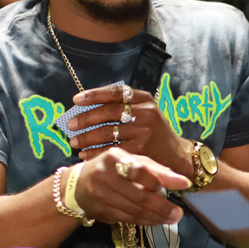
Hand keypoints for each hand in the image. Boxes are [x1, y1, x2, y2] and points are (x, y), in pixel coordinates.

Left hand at [67, 84, 192, 174]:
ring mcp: (144, 132)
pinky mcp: (141, 150)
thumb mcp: (147, 112)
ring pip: (107, 132)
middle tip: (71, 124)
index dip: (94, 95)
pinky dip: (95, 152)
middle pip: (108, 112)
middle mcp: (146, 113)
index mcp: (145, 99)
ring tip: (74, 141)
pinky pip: (111, 149)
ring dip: (87, 137)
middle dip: (86, 118)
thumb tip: (88, 107)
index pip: (116, 92)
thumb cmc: (155, 133)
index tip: (76, 100)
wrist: (177, 156)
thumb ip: (124, 106)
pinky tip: (85, 154)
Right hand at [72, 147, 191, 225]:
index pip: (139, 169)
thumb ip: (155, 169)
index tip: (183, 185)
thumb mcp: (130, 161)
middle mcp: (104, 176)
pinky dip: (145, 221)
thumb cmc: (111, 168)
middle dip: (162, 206)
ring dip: (157, 217)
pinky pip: (128, 219)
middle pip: (139, 195)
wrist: (77, 184)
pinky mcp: (100, 212)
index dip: (161, 178)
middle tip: (178, 213)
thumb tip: (182, 182)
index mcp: (113, 158)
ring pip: (135, 210)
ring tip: (172, 218)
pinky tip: (157, 221)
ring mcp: (101, 196)